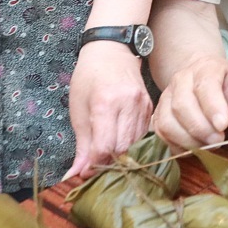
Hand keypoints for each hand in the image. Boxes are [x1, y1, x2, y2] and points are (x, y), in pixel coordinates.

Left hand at [66, 40, 152, 177]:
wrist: (112, 51)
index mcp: (106, 103)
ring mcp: (143, 105)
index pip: (105, 147)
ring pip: (136, 145)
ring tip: (106, 159)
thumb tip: (75, 176)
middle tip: (94, 168)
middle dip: (107, 164)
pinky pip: (143, 135)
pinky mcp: (151, 107)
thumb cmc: (89, 78)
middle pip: (123, 149)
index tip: (84, 173)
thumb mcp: (78, 110)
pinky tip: (120, 146)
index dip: (94, 165)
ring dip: (120, 157)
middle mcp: (129, 105)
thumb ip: (81, 145)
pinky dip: (131, 145)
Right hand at [152, 55, 227, 151]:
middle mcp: (181, 80)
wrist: (203, 79)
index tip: (223, 125)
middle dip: (201, 128)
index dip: (213, 108)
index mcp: (206, 68)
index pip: (205, 85)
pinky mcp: (158, 115)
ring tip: (208, 145)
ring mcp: (166, 97)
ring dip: (188, 140)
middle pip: (182, 105)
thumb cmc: (226, 86)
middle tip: (218, 140)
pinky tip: (195, 147)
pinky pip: (162, 134)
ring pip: (167, 121)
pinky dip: (178, 145)